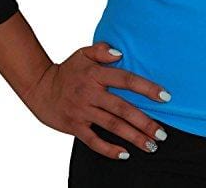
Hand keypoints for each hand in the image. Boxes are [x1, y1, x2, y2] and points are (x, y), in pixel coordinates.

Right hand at [22, 41, 171, 159]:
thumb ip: (101, 50)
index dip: (146, 88)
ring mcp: (82, 111)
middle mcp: (90, 93)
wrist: (40, 87)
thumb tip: (120, 53)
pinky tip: (124, 154)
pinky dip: (108, 149)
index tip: (165, 97)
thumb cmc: (67, 70)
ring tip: (151, 145)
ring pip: (112, 126)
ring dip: (133, 137)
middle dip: (144, 122)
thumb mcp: (82, 54)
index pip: (126, 80)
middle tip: (162, 133)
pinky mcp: (74, 126)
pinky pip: (93, 141)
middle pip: (122, 108)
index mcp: (95, 74)